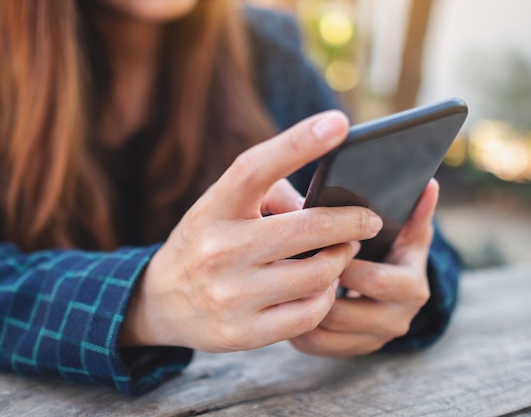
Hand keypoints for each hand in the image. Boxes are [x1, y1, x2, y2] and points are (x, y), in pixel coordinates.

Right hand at [119, 111, 383, 351]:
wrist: (161, 300)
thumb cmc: (207, 241)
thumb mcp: (222, 207)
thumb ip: (272, 195)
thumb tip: (330, 204)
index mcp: (214, 208)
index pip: (256, 167)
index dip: (298, 142)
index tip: (338, 122)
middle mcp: (219, 249)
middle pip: (307, 229)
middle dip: (353, 222)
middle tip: (369, 220)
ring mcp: (229, 294)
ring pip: (317, 275)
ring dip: (340, 261)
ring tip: (342, 254)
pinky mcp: (242, 333)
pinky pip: (309, 314)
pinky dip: (326, 297)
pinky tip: (323, 287)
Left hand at [290, 179, 438, 356]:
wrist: (394, 293)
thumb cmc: (392, 252)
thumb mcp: (407, 234)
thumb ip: (417, 213)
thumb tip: (430, 184)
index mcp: (411, 288)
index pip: (373, 280)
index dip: (341, 262)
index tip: (320, 243)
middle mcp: (397, 319)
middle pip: (344, 312)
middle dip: (317, 288)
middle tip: (291, 265)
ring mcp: (373, 339)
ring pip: (326, 332)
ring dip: (303, 307)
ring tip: (284, 282)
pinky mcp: (352, 350)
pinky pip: (317, 345)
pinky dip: (298, 326)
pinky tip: (288, 302)